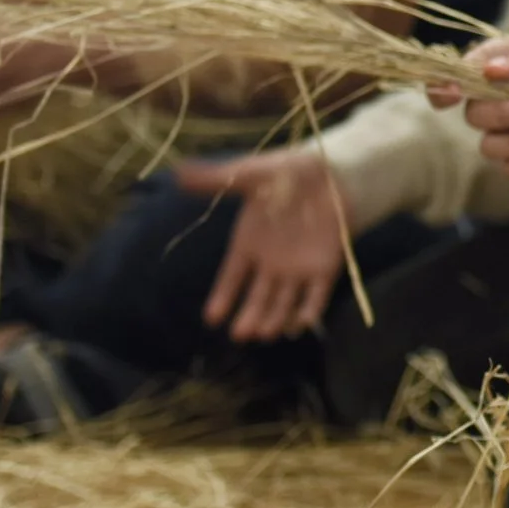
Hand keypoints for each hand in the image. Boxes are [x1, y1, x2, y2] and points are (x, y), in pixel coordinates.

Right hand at [174, 149, 352, 344]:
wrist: (331, 171)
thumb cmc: (287, 173)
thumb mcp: (249, 175)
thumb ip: (215, 180)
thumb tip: (177, 172)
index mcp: (249, 245)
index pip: (232, 278)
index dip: (223, 297)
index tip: (212, 319)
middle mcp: (271, 263)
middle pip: (258, 297)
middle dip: (249, 316)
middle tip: (240, 335)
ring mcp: (298, 268)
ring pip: (284, 301)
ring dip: (275, 318)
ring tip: (264, 334)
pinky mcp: (325, 268)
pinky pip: (316, 295)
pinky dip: (310, 309)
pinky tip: (301, 324)